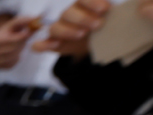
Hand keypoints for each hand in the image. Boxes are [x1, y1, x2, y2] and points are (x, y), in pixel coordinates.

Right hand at [0, 14, 42, 67]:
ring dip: (20, 50)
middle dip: (22, 42)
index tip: (29, 32)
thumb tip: (35, 19)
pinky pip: (13, 63)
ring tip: (18, 45)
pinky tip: (14, 53)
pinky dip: (16, 58)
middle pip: (14, 48)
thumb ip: (23, 21)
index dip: (23, 36)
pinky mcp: (0, 66)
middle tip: (24, 38)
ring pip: (14, 56)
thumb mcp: (12, 24)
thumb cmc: (6, 33)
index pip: (13, 40)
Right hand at [36, 0, 152, 52]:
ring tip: (82, 35)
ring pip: (55, 27)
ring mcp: (60, 30)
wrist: (100, 45)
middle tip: (98, 25)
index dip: (92, 2)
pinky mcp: (53, 45)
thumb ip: (118, 11)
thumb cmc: (108, 28)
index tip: (106, 9)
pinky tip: (54, 45)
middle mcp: (70, 16)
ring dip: (67, 30)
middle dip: (82, 17)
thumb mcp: (117, 17)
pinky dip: (42, 45)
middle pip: (68, 12)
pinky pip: (39, 44)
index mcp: (84, 6)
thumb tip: (139, 7)